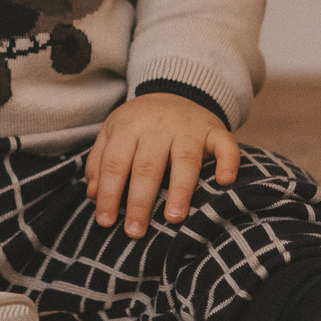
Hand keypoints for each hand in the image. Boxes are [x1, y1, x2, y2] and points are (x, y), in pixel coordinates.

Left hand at [84, 93, 239, 237]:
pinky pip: (225, 145)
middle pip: (148, 165)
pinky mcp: (215, 130)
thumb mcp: (113, 132)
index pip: (116, 163)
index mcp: (130, 126)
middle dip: (140, 200)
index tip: (106, 221)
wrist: (176, 89)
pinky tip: (224, 181)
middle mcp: (159, 125)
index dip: (110, 193)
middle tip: (135, 231)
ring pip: (185, 159)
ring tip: (173, 219)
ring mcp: (190, 128)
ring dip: (180, 190)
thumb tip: (93, 194)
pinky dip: (228, 162)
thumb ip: (100, 161)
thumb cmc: (140, 123)